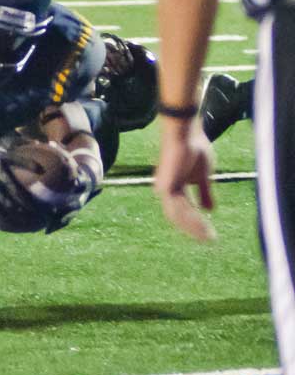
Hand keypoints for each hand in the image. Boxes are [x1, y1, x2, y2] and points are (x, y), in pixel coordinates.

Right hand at [0, 138, 37, 214]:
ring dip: (16, 212)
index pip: (15, 159)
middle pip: (11, 188)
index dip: (27, 164)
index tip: (41, 171)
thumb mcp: (3, 141)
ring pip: (2, 200)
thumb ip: (21, 142)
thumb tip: (40, 142)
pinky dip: (4, 215)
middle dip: (25, 201)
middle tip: (39, 209)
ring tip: (30, 220)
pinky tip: (14, 222)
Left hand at [153, 116, 215, 240]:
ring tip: (208, 237)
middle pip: (179, 216)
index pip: (183, 211)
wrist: (185, 133)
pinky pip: (179, 208)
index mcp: (173, 188)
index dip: (195, 223)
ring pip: (179, 215)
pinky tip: (203, 226)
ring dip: (195, 227)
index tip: (209, 234)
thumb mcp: (203, 175)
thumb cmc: (194, 149)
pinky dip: (191, 218)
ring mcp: (165, 189)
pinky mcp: (167, 187)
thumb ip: (204, 192)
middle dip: (194, 229)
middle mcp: (166, 191)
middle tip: (209, 240)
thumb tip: (210, 210)